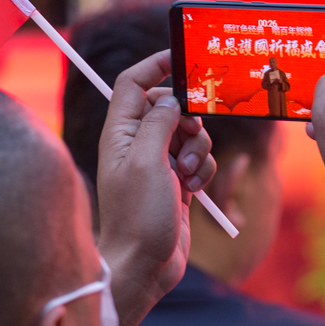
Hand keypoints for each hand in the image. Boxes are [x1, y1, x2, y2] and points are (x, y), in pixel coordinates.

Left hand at [96, 51, 215, 325]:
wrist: (144, 266)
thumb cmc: (138, 217)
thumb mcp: (148, 161)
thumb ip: (159, 122)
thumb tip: (172, 98)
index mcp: (120, 133)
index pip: (134, 83)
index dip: (156, 66)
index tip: (183, 58)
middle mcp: (136, 144)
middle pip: (170, 107)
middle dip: (189, 119)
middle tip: (188, 140)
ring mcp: (157, 164)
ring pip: (191, 134)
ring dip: (199, 149)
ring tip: (186, 175)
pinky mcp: (176, 182)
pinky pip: (199, 159)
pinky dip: (203, 169)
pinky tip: (193, 190)